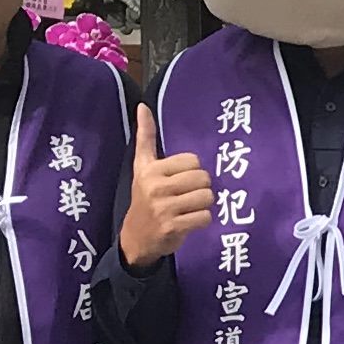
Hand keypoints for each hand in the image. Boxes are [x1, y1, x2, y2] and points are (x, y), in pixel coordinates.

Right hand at [118, 104, 214, 267]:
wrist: (136, 237)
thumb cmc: (144, 197)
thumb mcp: (142, 166)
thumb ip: (146, 136)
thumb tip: (143, 106)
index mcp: (151, 169)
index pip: (194, 161)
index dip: (192, 171)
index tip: (179, 181)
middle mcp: (156, 187)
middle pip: (204, 178)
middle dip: (201, 188)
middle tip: (187, 196)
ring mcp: (164, 208)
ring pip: (207, 198)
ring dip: (203, 205)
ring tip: (188, 209)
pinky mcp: (173, 227)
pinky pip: (205, 217)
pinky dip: (202, 220)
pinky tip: (189, 222)